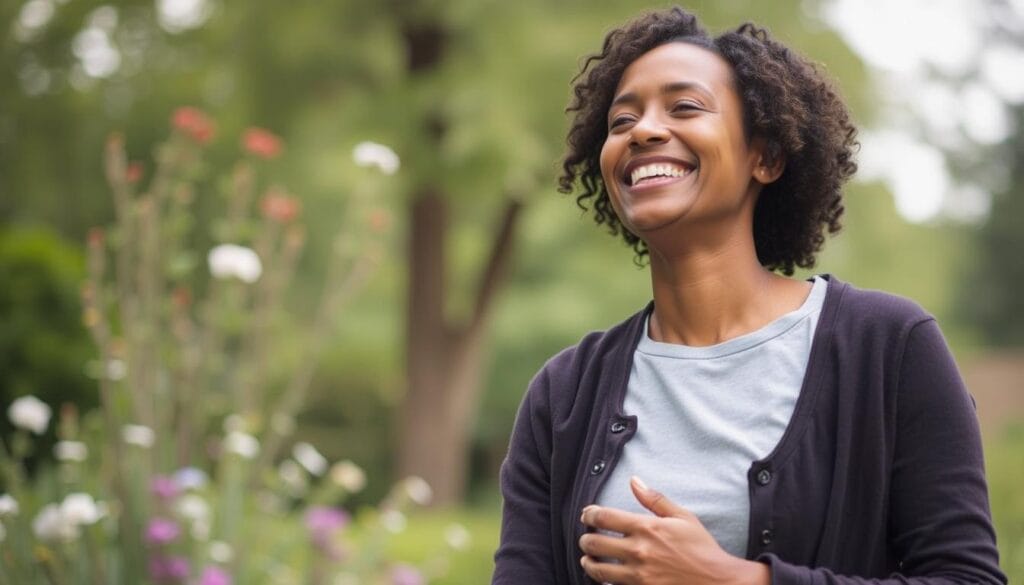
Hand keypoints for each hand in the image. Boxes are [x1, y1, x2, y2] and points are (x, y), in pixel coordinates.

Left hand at [578, 476, 769, 584]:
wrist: (717, 582)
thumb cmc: (702, 549)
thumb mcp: (683, 517)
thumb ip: (655, 499)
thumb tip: (634, 481)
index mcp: (646, 528)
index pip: (604, 516)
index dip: (589, 514)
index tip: (587, 515)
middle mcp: (638, 550)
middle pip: (594, 543)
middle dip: (585, 539)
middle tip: (586, 538)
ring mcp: (638, 574)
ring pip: (598, 568)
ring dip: (588, 562)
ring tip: (588, 560)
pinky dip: (605, 581)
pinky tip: (606, 577)